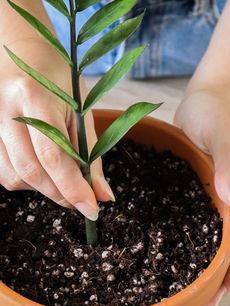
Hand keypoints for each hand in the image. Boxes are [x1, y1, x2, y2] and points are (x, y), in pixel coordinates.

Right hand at [0, 39, 113, 220]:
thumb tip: (102, 196)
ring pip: (15, 177)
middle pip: (32, 171)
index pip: (53, 155)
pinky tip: (40, 168)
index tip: (91, 210)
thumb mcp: (81, 113)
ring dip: (44, 189)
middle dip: (60, 194)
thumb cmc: (58, 80)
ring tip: (61, 177)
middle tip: (80, 199)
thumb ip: (90, 156)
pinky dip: (26, 181)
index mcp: (35, 97)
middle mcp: (6, 110)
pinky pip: (3, 174)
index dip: (73, 188)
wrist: (22, 54)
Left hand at [174, 88, 229, 305]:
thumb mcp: (225, 130)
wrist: (208, 95)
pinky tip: (187, 255)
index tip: (229, 291)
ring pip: (224, 237)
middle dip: (229, 272)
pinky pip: (206, 222)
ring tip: (199, 291)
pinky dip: (199, 241)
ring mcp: (224, 197)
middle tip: (209, 302)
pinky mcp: (207, 192)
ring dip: (215, 263)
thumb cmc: (219, 106)